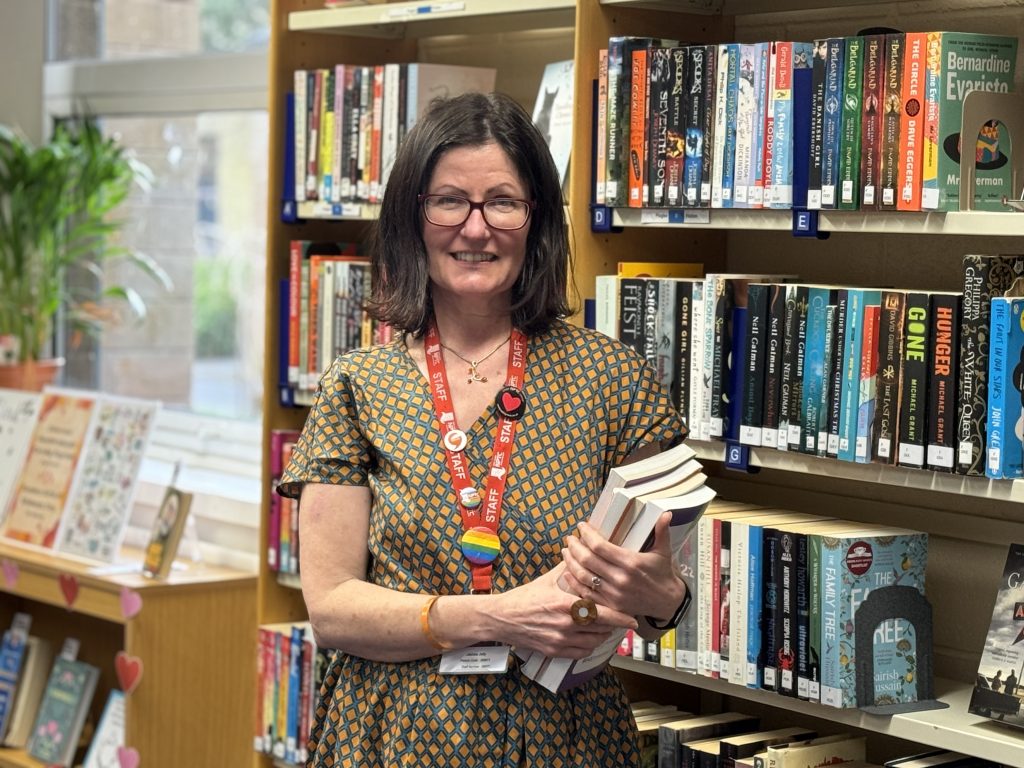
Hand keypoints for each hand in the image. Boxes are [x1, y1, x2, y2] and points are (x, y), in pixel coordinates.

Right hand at [489, 563, 637, 658]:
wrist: (502, 618)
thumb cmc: (524, 597)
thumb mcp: (548, 581)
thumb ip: (569, 572)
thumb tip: (584, 556)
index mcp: (565, 604)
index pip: (601, 613)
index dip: (620, 618)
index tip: (633, 619)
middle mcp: (565, 625)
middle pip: (601, 629)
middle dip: (613, 626)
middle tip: (620, 620)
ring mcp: (560, 641)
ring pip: (593, 642)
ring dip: (602, 636)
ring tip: (606, 627)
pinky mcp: (554, 651)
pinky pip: (581, 653)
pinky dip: (589, 646)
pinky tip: (590, 638)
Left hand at [560, 512, 685, 622]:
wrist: (667, 602)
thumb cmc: (662, 573)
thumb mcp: (664, 551)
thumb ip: (662, 530)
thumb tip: (666, 512)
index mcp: (631, 562)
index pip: (600, 546)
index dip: (586, 534)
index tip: (581, 526)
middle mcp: (620, 579)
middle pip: (587, 560)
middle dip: (575, 546)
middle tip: (570, 538)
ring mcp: (613, 594)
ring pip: (583, 576)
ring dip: (570, 562)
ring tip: (566, 551)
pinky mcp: (610, 606)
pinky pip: (586, 593)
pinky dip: (574, 582)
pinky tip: (567, 572)